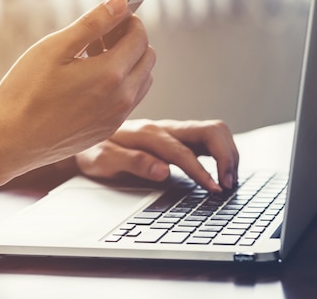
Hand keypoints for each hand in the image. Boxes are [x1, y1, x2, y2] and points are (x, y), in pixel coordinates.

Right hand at [0, 0, 155, 199]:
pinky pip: (128, 100)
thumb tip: (120, 4)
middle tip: (103, 34)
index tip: (114, 16)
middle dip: (131, 40)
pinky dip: (121, 83)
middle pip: (147, 58)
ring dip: (128, 62)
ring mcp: (117, 117)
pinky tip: (90, 79)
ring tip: (94, 56)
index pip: (140, 38)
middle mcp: (122, 98)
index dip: (130, 21)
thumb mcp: (55, 48)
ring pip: (142, 80)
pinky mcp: (108, 129)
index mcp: (111, 74)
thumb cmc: (26, 92)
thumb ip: (93, 23)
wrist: (12, 142)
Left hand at [74, 119, 239, 191]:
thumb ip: (134, 162)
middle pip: (210, 131)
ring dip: (228, 154)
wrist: (86, 140)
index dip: (202, 171)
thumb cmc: (93, 151)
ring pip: (214, 132)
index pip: (184, 151)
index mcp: (149, 133)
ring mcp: (175, 132)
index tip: (215, 189)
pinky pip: (209, 139)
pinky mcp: (180, 138)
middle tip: (228, 184)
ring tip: (230, 179)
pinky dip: (222, 154)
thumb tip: (163, 171)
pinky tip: (222, 171)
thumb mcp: (103, 160)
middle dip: (226, 156)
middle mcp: (166, 128)